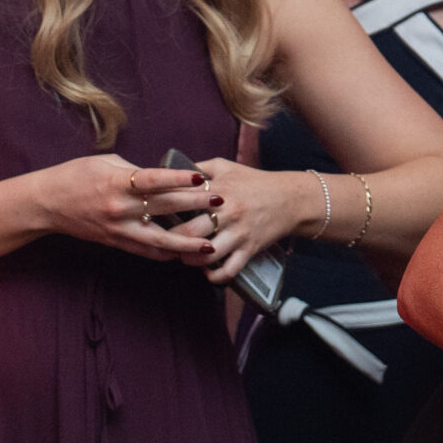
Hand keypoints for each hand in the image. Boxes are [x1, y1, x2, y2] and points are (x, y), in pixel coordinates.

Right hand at [33, 155, 219, 263]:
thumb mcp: (105, 163)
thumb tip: (164, 175)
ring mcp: (118, 228)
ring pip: (159, 239)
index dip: (178, 179)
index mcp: (116, 183)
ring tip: (212, 242)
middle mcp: (119, 208)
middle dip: (194, 205)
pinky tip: (187, 254)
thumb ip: (135, 170)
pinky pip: (147, 251)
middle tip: (220, 201)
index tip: (200, 177)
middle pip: (163, 207)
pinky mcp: (116, 242)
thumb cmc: (75, 176)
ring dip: (188, 242)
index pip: (153, 180)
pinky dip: (167, 253)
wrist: (46, 203)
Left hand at [175, 159, 316, 284]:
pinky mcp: (250, 249)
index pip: (181, 200)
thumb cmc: (255, 181)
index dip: (161, 209)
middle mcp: (228, 213)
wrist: (292, 199)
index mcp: (219, 191)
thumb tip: (169, 172)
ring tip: (183, 257)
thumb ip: (197, 168)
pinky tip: (207, 272)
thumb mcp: (226, 166)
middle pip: (188, 232)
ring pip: (206, 255)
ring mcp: (239, 233)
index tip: (151, 215)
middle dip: (170, 240)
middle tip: (163, 242)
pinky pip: (228, 270)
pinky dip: (214, 276)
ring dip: (189, 260)